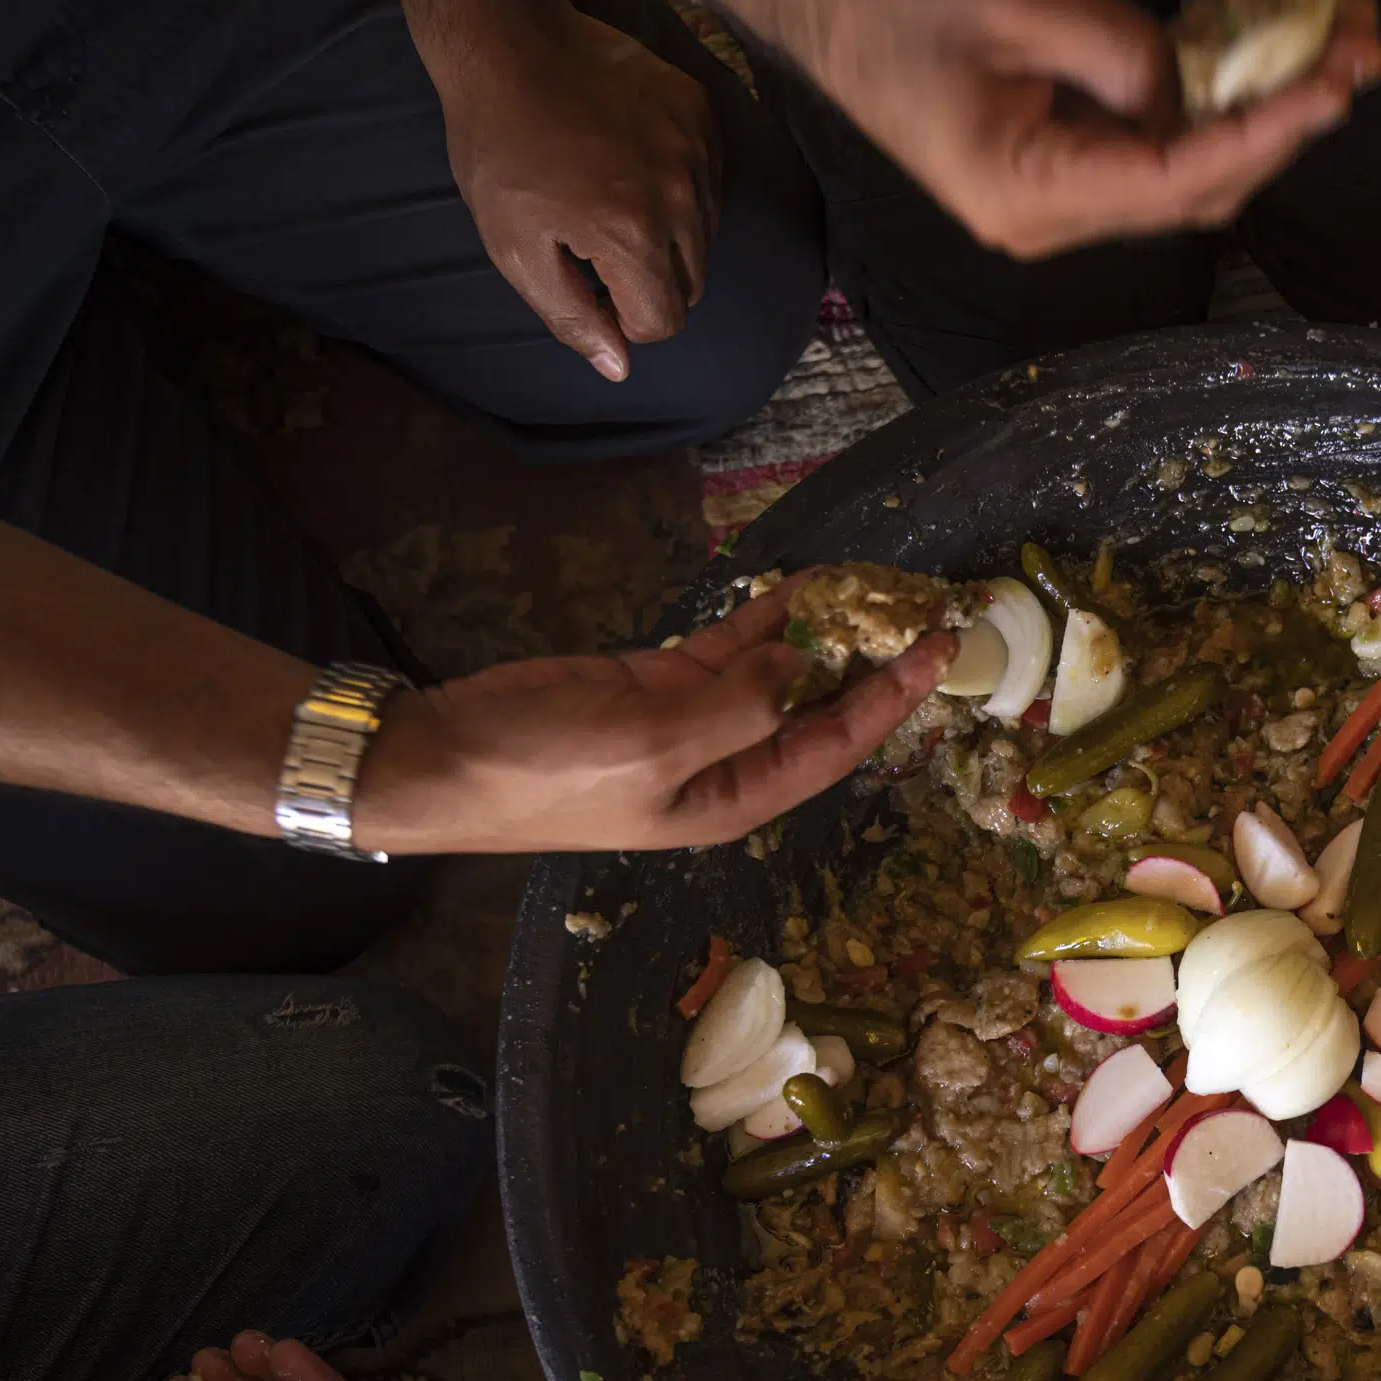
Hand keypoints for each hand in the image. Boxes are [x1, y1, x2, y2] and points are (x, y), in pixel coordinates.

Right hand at [352, 593, 956, 854]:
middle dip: (873, 662)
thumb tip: (798, 669)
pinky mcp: (658, 684)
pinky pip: (731, 648)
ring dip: (825, 631)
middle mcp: (728, 763)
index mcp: (736, 798)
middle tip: (925, 605)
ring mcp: (693, 720)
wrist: (440, 759)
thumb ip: (736, 707)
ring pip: (779, 671)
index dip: (893, 697)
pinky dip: (765, 617)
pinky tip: (806, 585)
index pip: (837, 744)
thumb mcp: (651, 744)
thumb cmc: (544, 771)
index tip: (940, 648)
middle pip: (821, 708)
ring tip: (879, 583)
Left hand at [440, 0, 720, 380]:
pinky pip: (710, 181)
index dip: (624, 321)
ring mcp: (698, 152)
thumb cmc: (499, 148)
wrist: (509, 41)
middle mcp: (682, 199)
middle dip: (647, 282)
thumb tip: (619, 367)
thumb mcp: (512, 246)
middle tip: (596, 247)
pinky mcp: (703, 114)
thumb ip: (569, 315)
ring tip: (612, 200)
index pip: (664, 321)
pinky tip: (632, 163)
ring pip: (705, 235)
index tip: (591, 290)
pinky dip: (681, 188)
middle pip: (690, 284)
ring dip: (667, 237)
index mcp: (633, 237)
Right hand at [730, 0, 1380, 257]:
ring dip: (1264, 110)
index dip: (1263, 134)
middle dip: (1286, 121)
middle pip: (1195, 188)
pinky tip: (1270, 55)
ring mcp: (1051, 197)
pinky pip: (1155, 143)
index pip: (1172, 178)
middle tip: (1361, 50)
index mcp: (1023, 194)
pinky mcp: (1057, 162)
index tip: (1331, 85)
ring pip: (1185, 169)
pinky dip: (1215, 101)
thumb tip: (1209, 80)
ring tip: (1339, 45)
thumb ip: (1123, 52)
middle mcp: (1043, 218)